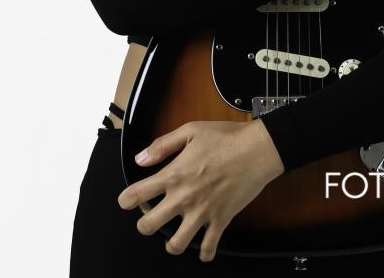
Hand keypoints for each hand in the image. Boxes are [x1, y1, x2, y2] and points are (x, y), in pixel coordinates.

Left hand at [117, 118, 283, 261]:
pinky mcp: (220, 220)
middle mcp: (184, 197)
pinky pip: (209, 247)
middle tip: (148, 218)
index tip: (127, 200)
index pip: (137, 194)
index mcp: (174, 174)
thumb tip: (141, 158)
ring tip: (172, 237)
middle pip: (148, 225)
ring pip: (175, 244)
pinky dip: (204, 253)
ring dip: (171, 243)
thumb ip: (163, 145)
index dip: (126, 199)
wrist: (257, 150)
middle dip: (143, 224)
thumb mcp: (191, 131)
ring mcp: (202, 212)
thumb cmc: (226, 138)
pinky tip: (202, 249)